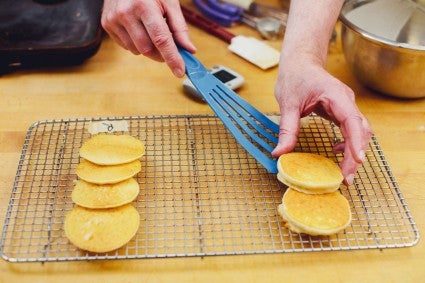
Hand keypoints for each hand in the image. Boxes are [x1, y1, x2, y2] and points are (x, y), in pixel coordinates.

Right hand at [101, 0, 195, 76]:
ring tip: (151, 30)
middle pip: (148, 49)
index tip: (180, 71)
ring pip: (137, 50)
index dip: (172, 58)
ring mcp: (113, 19)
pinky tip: (138, 29)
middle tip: (169, 48)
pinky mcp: (106, 24)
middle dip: (162, 54)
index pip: (161, 39)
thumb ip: (179, 28)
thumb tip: (189, 50)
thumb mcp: (169, 2)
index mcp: (144, 5)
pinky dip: (137, 43)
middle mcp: (125, 13)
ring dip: (149, 48)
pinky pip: (126, 46)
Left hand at [272, 57, 371, 185]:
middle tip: (345, 178)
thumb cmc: (295, 76)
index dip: (356, 141)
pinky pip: (351, 129)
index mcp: (336, 95)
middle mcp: (346, 101)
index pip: (352, 120)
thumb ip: (287, 129)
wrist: (299, 62)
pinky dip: (348, 144)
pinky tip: (336, 152)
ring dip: (354, 152)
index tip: (356, 160)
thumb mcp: (287, 103)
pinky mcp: (341, 111)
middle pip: (360, 130)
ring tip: (344, 173)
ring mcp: (345, 106)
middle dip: (355, 155)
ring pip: (359, 131)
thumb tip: (279, 153)